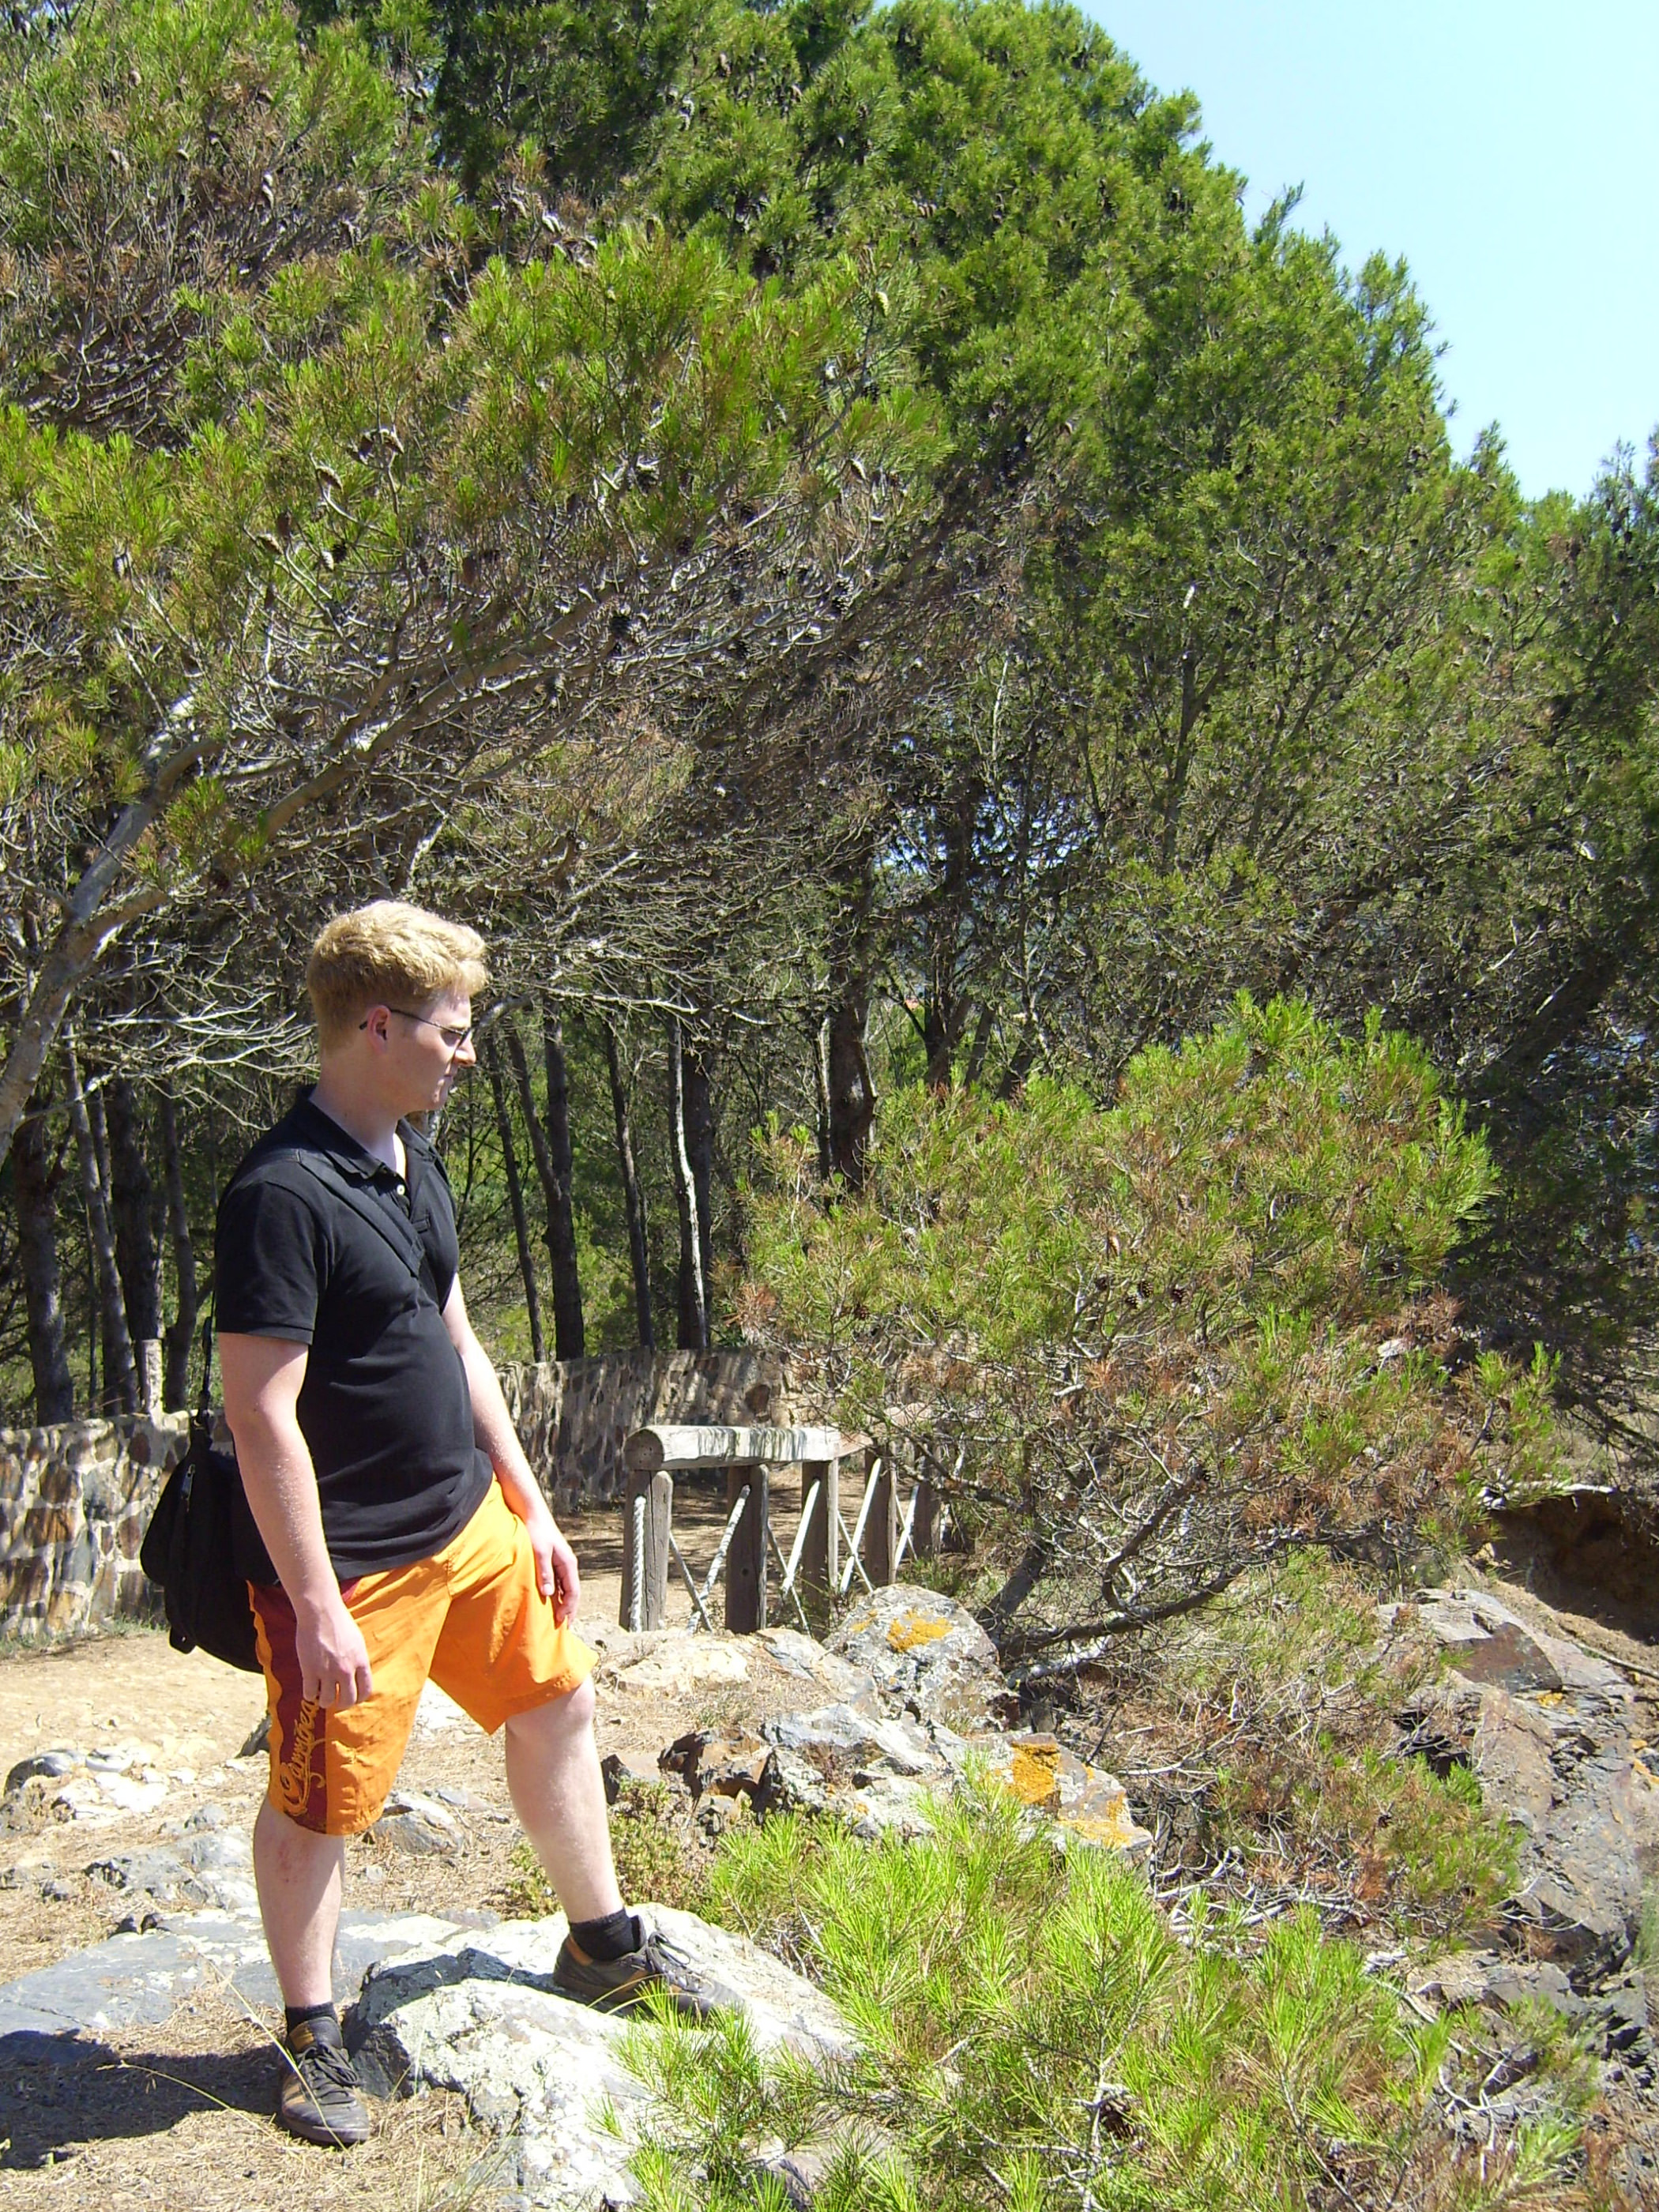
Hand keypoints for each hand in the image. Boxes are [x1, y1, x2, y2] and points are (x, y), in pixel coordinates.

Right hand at [294, 1594, 372, 1708]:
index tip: (353, 1699)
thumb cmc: (339, 1622)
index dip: (359, 1698)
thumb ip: (358, 1661)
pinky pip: (310, 1694)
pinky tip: (310, 1689)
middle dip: (342, 1704)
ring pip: (327, 1700)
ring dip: (324, 1701)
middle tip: (336, 1701)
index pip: (366, 1690)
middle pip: (348, 1700)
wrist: (321, 1612)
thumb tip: (357, 1677)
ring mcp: (327, 1671)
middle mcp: (346, 1670)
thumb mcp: (357, 1641)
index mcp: (361, 1661)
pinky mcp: (309, 1670)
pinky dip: (309, 1695)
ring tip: (321, 1695)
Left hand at [525, 1502, 581, 1623]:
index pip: (573, 1592)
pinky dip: (556, 1594)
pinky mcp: (552, 1561)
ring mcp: (560, 1563)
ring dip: (562, 1603)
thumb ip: (544, 1572)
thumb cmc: (536, 1531)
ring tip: (556, 1619)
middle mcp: (567, 1564)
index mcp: (568, 1563)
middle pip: (572, 1592)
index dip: (569, 1609)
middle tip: (562, 1627)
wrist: (532, 1513)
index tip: (561, 1623)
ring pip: (565, 1588)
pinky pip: (558, 1582)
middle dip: (569, 1610)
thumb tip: (549, 1594)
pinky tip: (549, 1602)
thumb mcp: (539, 1552)